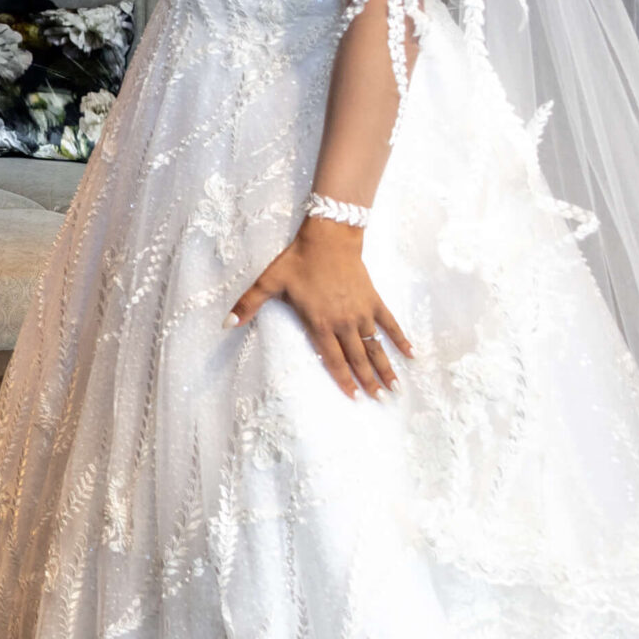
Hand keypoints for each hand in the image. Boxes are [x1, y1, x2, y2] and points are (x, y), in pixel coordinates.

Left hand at [229, 217, 411, 398]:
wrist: (329, 238)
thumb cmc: (298, 260)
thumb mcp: (269, 282)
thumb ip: (249, 305)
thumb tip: (226, 323)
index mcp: (320, 323)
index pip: (332, 359)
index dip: (343, 380)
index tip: (354, 398)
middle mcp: (344, 322)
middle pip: (358, 358)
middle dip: (369, 381)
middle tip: (381, 401)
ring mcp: (362, 311)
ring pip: (375, 346)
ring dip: (386, 367)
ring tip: (396, 388)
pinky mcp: (374, 300)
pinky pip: (390, 323)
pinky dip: (401, 338)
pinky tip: (412, 354)